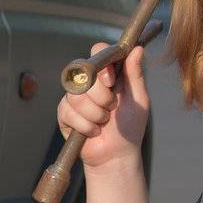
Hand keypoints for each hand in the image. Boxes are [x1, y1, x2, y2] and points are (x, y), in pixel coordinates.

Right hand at [56, 42, 150, 169]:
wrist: (116, 154)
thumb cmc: (129, 126)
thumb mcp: (138, 99)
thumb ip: (135, 74)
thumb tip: (137, 48)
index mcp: (107, 73)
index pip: (98, 51)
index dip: (101, 65)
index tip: (110, 81)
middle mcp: (89, 81)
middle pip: (84, 73)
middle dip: (101, 96)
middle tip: (111, 109)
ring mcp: (74, 96)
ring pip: (76, 95)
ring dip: (94, 113)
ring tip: (103, 122)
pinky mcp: (64, 113)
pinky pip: (69, 112)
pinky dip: (86, 125)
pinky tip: (93, 131)